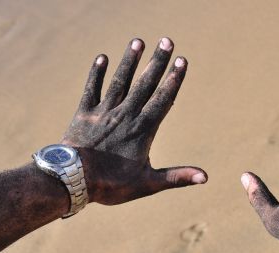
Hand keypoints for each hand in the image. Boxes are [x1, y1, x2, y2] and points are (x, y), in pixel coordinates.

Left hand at [62, 38, 206, 204]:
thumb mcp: (148, 183)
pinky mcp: (84, 114)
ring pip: (120, 81)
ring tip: (138, 42)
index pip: (163, 100)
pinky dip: (96, 73)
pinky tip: (102, 57)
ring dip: (129, 61)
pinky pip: (92, 89)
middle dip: (157, 62)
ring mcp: (104, 112)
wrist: (72, 179)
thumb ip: (177, 177)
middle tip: (167, 41)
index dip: (173, 80)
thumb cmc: (111, 184)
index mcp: (143, 130)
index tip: (182, 62)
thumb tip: (205, 177)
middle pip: (145, 84)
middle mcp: (125, 115)